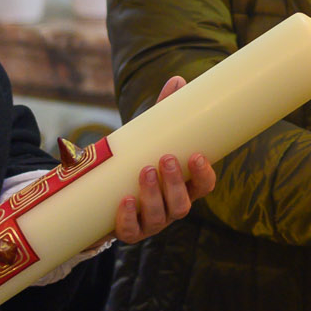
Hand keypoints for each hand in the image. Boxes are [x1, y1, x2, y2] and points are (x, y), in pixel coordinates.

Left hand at [112, 76, 217, 243]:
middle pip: (183, 204)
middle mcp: (172, 208)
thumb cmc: (139, 159)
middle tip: (165, 158)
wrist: (106, 193)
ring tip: (144, 170)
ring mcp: (152, 222)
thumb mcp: (150, 137)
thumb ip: (164, 112)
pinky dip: (128, 218)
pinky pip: (132, 231)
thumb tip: (178, 80)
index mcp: (185, 187)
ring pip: (160, 217)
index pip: (205, 186)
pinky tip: (124, 200)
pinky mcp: (130, 230)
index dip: (204, 174)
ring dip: (153, 195)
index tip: (196, 155)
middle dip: (174, 183)